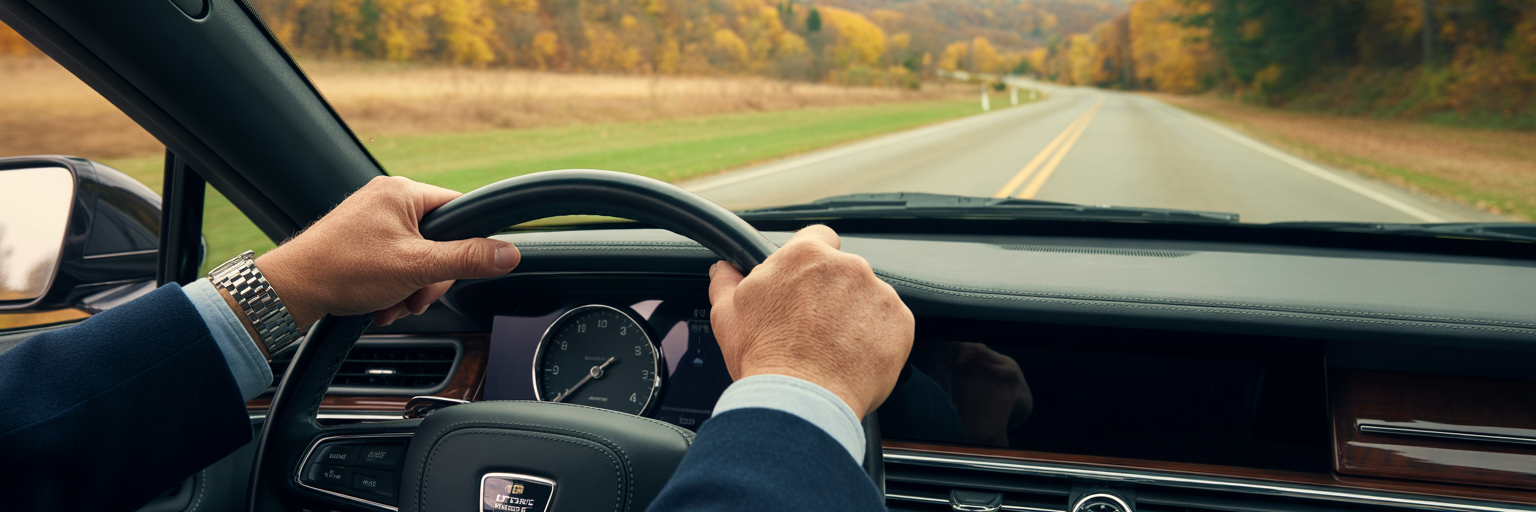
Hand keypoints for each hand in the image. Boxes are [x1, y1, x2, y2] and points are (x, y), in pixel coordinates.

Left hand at [241, 176, 519, 332]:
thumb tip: (509, 253)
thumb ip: (467, 259)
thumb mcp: (417, 268)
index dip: (465, 244)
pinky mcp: (361, 239)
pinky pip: (395, 262)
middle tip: (413, 296)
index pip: (459, 210)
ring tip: (392, 302)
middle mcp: (388, 198)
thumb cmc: (344, 270)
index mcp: (403, 192)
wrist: (292, 290)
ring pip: (417, 257)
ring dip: (411, 288)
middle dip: (429, 278)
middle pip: (439, 241)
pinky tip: (380, 302)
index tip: (456, 269)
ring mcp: (372, 218)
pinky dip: (393, 286)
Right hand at [707, 225, 913, 417]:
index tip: (806, 282)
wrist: (801, 402)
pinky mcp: (900, 323)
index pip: (818, 237)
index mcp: (806, 255)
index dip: (811, 261)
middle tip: (814, 326)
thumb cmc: (765, 358)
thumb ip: (726, 280)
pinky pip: (890, 324)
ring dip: (856, 315)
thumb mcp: (728, 314)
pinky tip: (854, 357)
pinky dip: (877, 338)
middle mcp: (848, 267)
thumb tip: (723, 268)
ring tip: (834, 347)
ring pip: (869, 298)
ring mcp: (879, 294)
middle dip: (833, 293)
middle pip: (844, 271)